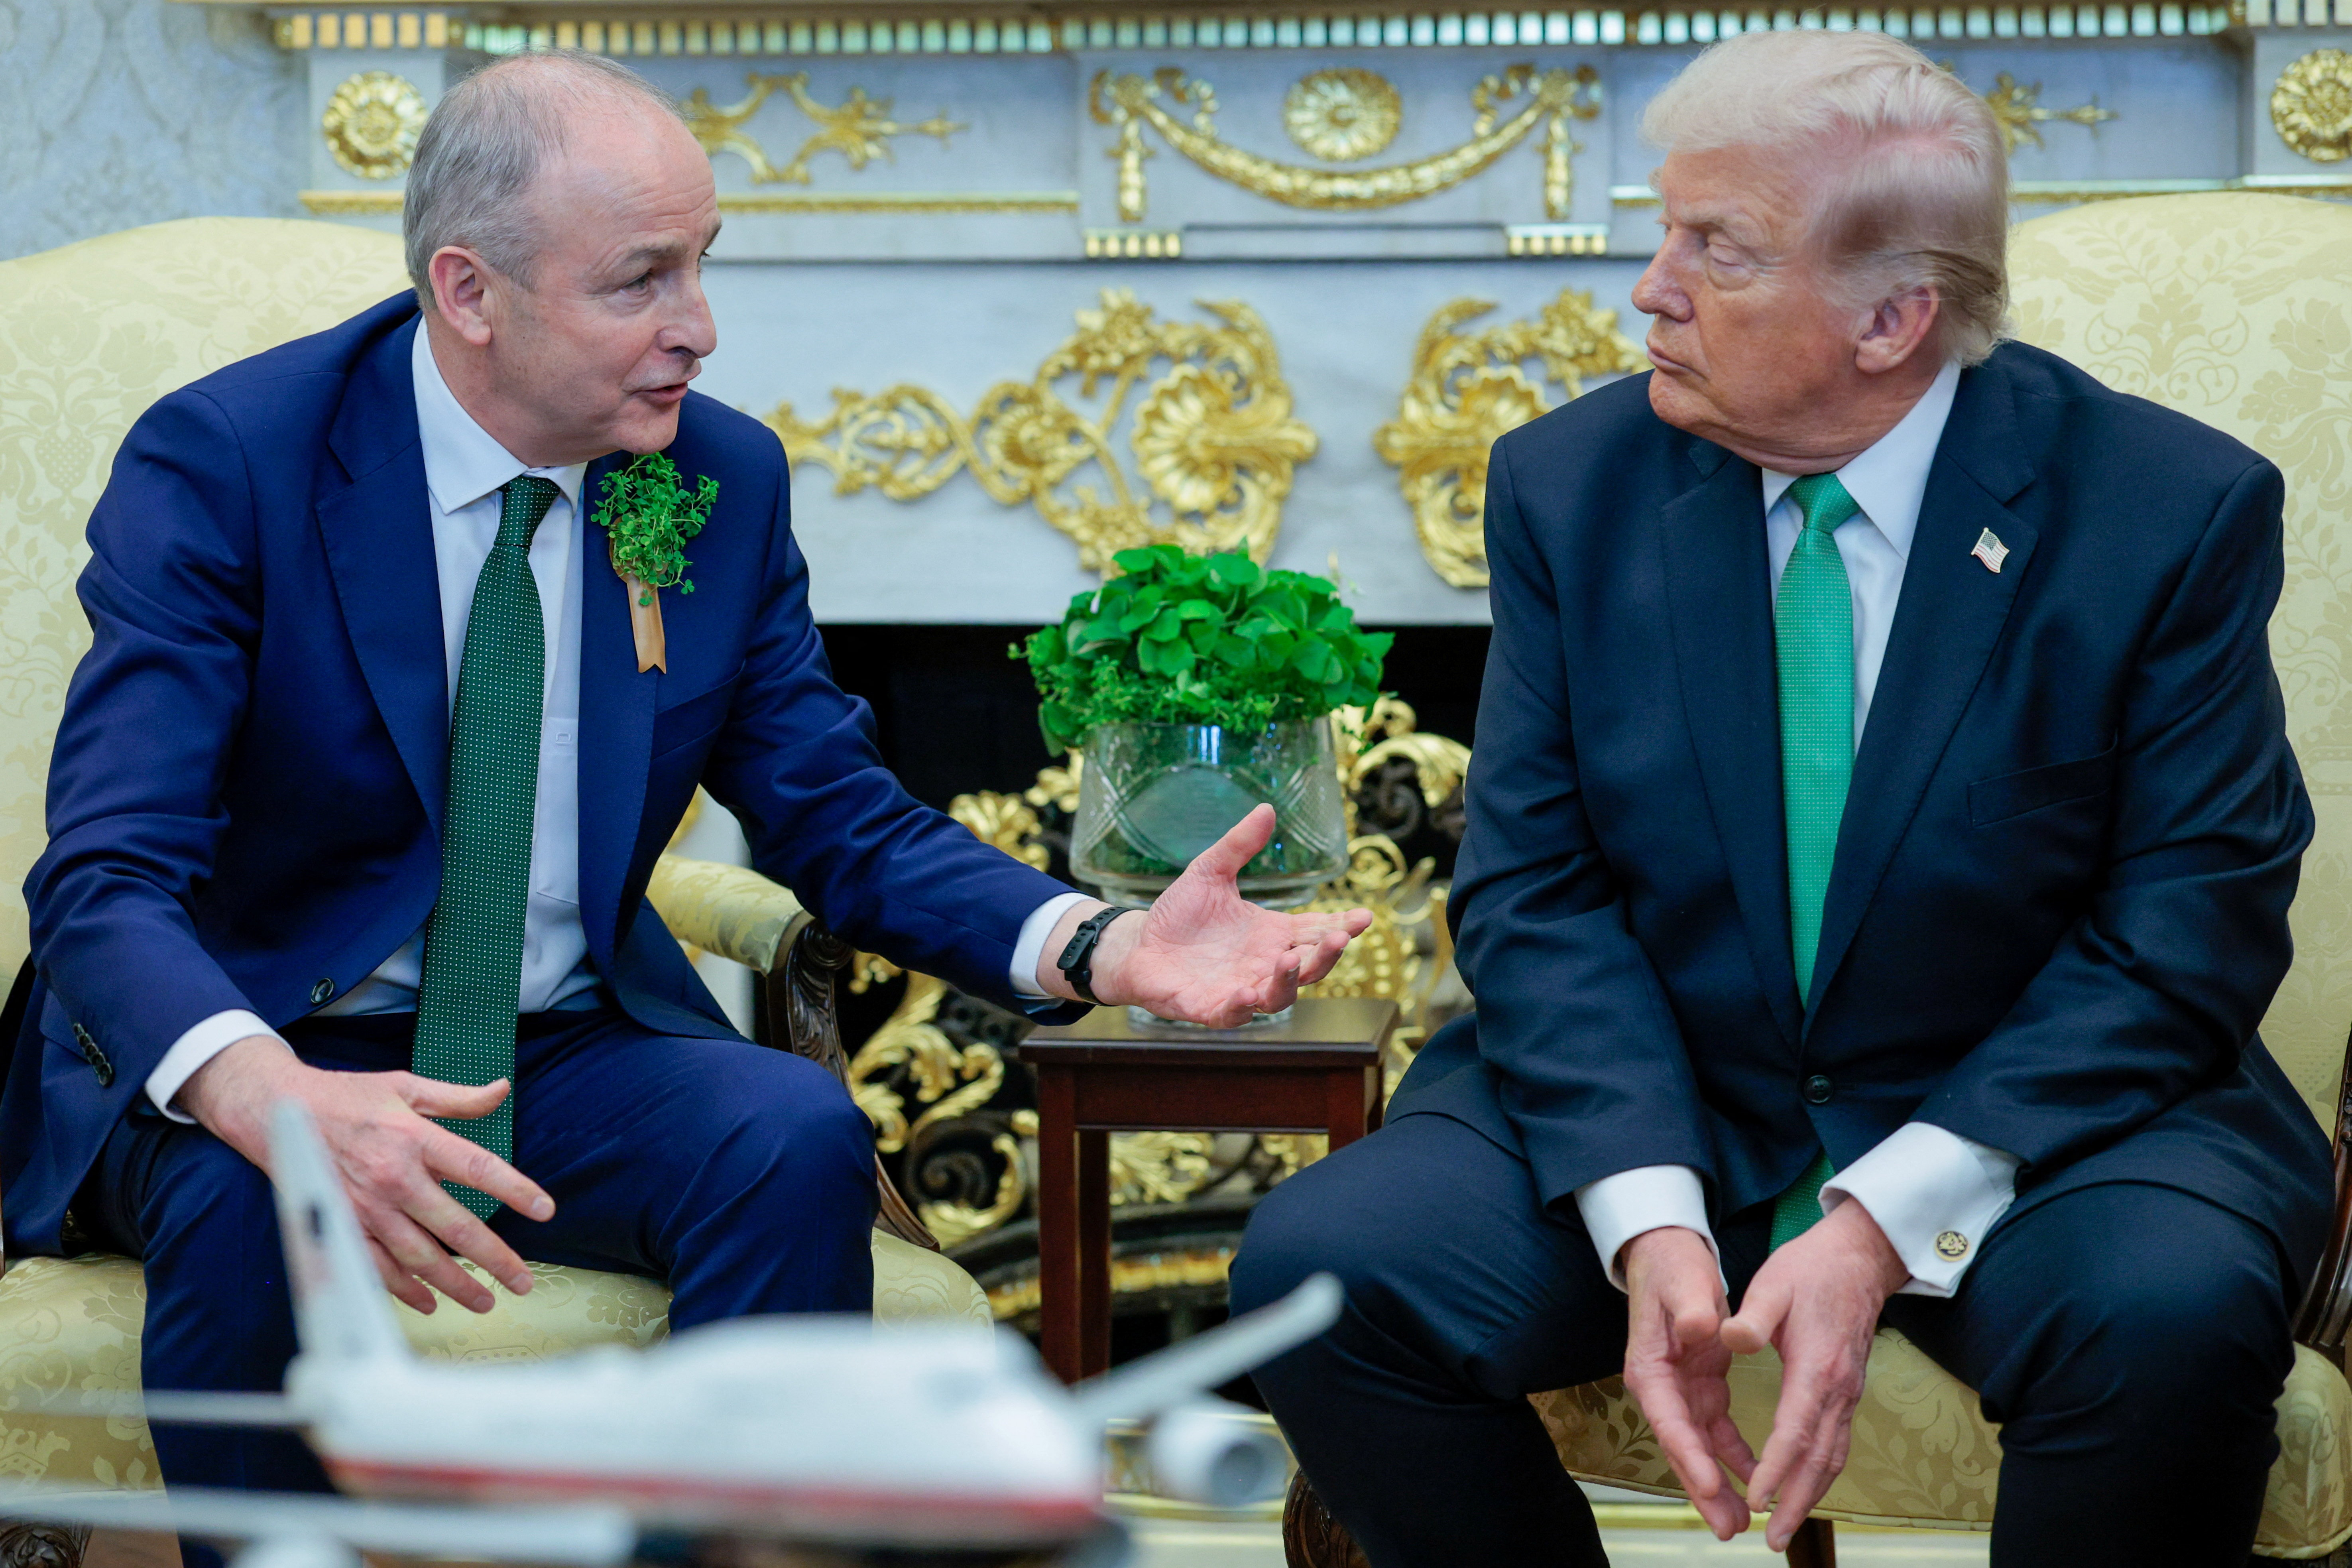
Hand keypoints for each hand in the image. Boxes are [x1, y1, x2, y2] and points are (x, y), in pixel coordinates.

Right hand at [177, 1036, 555, 1315]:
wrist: (278, 1111)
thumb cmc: (349, 1097)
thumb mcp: (406, 1086)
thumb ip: (458, 1097)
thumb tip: (502, 1090)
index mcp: (415, 1138)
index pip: (478, 1167)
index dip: (516, 1189)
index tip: (545, 1210)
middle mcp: (393, 1178)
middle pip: (455, 1227)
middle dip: (494, 1259)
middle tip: (523, 1281)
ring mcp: (365, 1208)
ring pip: (419, 1257)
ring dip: (454, 1284)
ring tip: (485, 1301)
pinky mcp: (342, 1226)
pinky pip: (377, 1267)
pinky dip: (403, 1290)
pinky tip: (428, 1302)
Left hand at [1039, 805, 1372, 1026]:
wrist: (1138, 943)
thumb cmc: (1180, 913)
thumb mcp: (1210, 871)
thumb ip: (1238, 845)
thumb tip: (1266, 807)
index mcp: (1272, 934)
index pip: (1316, 931)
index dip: (1341, 926)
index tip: (1363, 916)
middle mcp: (1264, 965)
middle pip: (1309, 967)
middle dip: (1327, 955)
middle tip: (1339, 937)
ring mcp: (1241, 989)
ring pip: (1279, 996)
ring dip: (1289, 981)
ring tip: (1289, 960)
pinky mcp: (1211, 1007)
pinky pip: (1233, 1014)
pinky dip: (1242, 1006)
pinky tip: (1247, 992)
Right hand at [1620, 1227, 1754, 1538]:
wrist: (1670, 1255)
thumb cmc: (1674, 1268)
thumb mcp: (1684, 1283)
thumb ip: (1691, 1309)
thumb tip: (1698, 1329)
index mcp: (1651, 1368)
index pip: (1671, 1421)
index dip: (1690, 1456)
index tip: (1713, 1484)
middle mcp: (1662, 1388)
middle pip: (1683, 1448)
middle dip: (1704, 1489)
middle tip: (1729, 1526)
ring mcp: (1682, 1391)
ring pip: (1700, 1449)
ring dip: (1719, 1484)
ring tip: (1742, 1521)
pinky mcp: (1701, 1387)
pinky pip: (1718, 1432)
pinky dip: (1736, 1456)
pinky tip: (1755, 1478)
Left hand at [1719, 1199, 1909, 1548]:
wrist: (1859, 1258)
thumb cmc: (1810, 1269)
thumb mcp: (1772, 1283)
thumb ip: (1751, 1315)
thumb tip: (1729, 1337)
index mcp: (1816, 1366)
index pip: (1796, 1430)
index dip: (1776, 1468)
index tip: (1757, 1498)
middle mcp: (1838, 1389)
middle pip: (1820, 1459)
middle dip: (1797, 1501)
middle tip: (1773, 1538)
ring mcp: (1848, 1393)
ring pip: (1833, 1457)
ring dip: (1811, 1495)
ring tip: (1786, 1527)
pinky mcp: (1847, 1391)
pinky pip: (1836, 1443)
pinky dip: (1820, 1473)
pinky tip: (1802, 1488)